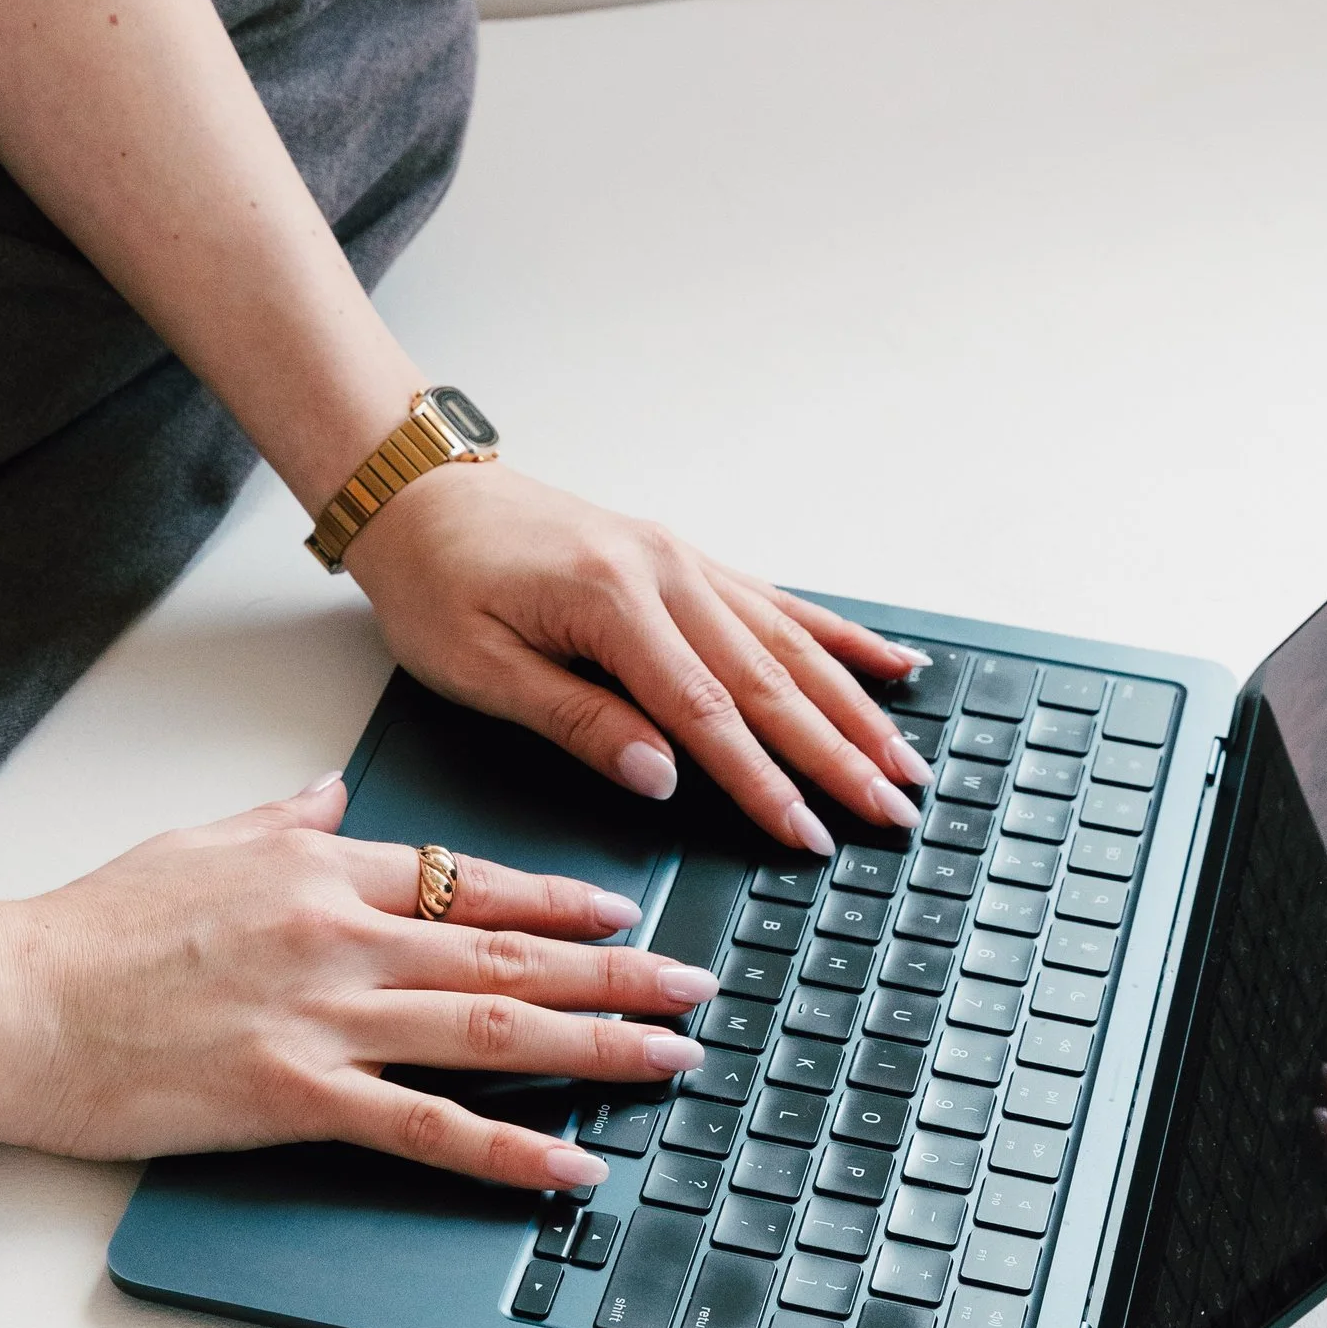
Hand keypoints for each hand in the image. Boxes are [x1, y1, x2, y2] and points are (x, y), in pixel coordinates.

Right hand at [0, 772, 714, 1184]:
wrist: (8, 1000)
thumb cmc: (87, 930)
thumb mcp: (194, 843)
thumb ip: (279, 824)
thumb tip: (330, 795)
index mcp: (321, 870)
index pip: (471, 879)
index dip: (559, 896)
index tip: (622, 909)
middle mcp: (342, 935)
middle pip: (512, 947)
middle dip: (619, 967)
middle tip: (696, 983)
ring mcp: (325, 1016)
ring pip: (495, 1024)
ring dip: (598, 1043)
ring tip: (672, 1056)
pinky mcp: (296, 1094)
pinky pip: (427, 1126)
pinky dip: (509, 1148)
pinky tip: (571, 1166)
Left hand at [343, 461, 931, 853]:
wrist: (420, 494)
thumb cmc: (434, 579)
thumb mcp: (479, 667)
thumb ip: (577, 720)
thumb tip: (662, 776)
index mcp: (611, 601)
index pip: (707, 712)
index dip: (764, 781)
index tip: (810, 834)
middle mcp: (665, 571)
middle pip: (769, 679)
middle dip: (838, 752)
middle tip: (893, 810)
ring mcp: (683, 560)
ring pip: (788, 644)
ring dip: (854, 706)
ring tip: (906, 760)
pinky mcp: (684, 560)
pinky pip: (777, 604)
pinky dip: (837, 638)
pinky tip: (889, 664)